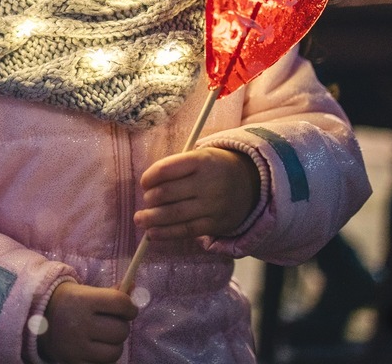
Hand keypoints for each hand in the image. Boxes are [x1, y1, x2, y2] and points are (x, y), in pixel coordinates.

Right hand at [38, 282, 136, 362]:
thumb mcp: (84, 291)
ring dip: (114, 343)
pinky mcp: (74, 363)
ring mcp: (76, 347)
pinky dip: (103, 356)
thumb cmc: (66, 302)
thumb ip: (111, 293)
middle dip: (121, 325)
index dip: (130, 307)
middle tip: (112, 322)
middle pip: (121, 330)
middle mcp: (78, 324)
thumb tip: (136, 288)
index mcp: (81, 300)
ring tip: (103, 336)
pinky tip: (95, 347)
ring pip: (115, 351)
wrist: (35, 319)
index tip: (128, 309)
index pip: (120, 304)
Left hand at [133, 148, 259, 240]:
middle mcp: (208, 183)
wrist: (252, 184)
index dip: (149, 177)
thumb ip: (176, 168)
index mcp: (201, 161)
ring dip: (151, 218)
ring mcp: (213, 205)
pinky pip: (186, 230)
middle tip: (146, 200)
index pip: (166, 169)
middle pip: (167, 193)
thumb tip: (147, 187)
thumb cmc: (214, 168)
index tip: (144, 183)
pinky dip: (166, 233)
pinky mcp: (215, 224)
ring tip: (139, 219)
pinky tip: (152, 233)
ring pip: (175, 214)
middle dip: (150, 198)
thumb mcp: (200, 157)